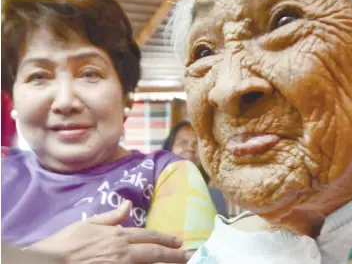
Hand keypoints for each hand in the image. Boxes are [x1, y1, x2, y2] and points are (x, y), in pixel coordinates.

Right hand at [29, 200, 190, 263]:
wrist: (48, 262)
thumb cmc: (65, 243)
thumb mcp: (88, 223)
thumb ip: (111, 216)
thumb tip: (127, 205)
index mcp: (118, 235)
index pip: (149, 236)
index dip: (166, 239)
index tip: (180, 241)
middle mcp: (123, 252)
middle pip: (155, 253)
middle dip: (175, 255)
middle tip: (191, 257)